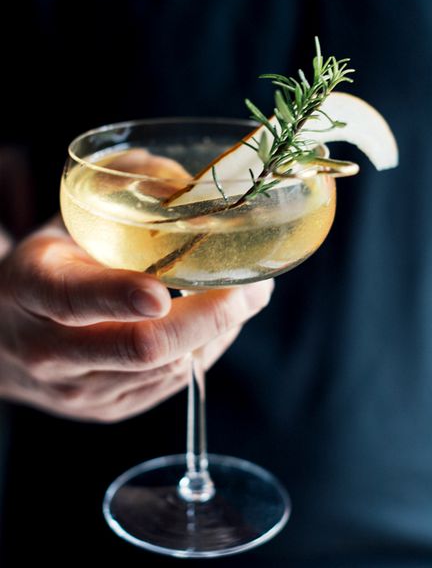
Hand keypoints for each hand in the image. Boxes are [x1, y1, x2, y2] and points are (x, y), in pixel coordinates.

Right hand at [0, 218, 272, 421]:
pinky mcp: (108, 409)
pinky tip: (211, 325)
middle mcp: (52, 350)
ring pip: (167, 369)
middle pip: (139, 347)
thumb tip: (176, 175)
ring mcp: (81, 389)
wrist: (5, 340)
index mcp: (33, 289)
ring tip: (242, 299)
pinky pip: (170, 386)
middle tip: (253, 289)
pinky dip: (202, 351)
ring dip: (216, 333)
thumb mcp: (63, 225)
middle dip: (208, 318)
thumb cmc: (46, 269)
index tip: (164, 291)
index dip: (120, 295)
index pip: (73, 297)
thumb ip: (113, 195)